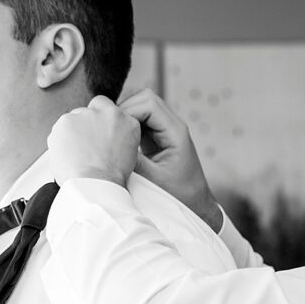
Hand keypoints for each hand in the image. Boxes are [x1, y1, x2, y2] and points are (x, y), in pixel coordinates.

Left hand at [48, 95, 140, 185]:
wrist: (95, 184)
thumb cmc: (111, 177)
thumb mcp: (129, 153)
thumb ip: (116, 136)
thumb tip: (106, 136)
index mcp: (124, 120)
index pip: (106, 106)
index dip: (97, 119)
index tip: (94, 131)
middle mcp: (104, 113)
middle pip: (87, 112)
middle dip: (84, 127)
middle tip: (85, 148)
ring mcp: (82, 116)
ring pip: (72, 121)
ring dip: (72, 135)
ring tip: (77, 157)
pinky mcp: (64, 123)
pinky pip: (59, 131)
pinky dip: (60, 142)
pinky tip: (68, 157)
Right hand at [119, 89, 222, 232]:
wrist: (196, 204)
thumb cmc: (180, 195)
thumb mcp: (153, 180)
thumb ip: (133, 160)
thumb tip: (108, 146)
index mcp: (176, 132)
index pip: (149, 103)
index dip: (128, 110)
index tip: (114, 129)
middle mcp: (173, 125)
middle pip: (144, 99)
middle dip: (124, 110)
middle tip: (109, 130)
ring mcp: (165, 129)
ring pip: (141, 107)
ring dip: (125, 118)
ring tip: (112, 136)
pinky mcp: (158, 137)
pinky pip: (140, 121)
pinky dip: (128, 126)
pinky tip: (118, 142)